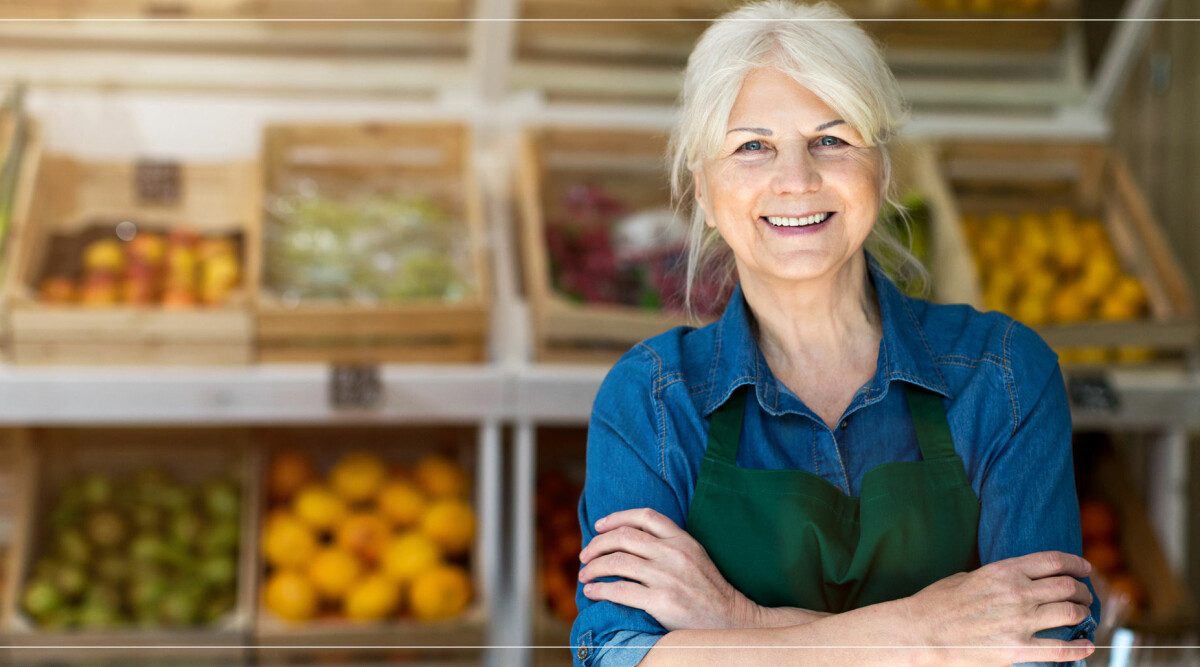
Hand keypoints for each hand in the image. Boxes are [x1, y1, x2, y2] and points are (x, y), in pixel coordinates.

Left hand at [578, 508, 760, 630]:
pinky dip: (599, 589)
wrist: (730, 620)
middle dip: (597, 544)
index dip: (617, 517)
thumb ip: (668, 545)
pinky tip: (592, 591)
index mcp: (682, 539)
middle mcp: (674, 553)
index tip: (599, 526)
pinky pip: (620, 590)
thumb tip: (628, 541)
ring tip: (584, 575)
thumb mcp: (694, 556)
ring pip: (617, 562)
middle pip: (623, 537)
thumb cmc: (708, 590)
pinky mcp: (661, 601)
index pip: (645, 516)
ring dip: (593, 568)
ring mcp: (667, 577)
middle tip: (585, 556)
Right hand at [904, 551, 1094, 665]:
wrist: (922, 631)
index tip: (1084, 568)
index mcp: (1004, 571)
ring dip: (1082, 613)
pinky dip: (1079, 647)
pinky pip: (1060, 649)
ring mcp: (1020, 621)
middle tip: (1084, 595)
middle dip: (1082, 590)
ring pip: (1070, 613)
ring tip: (1083, 616)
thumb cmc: (938, 602)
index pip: (1053, 561)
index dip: (1076, 563)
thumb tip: (1017, 581)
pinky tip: (1087, 645)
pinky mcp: (1018, 648)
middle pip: (1067, 586)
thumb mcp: (968, 576)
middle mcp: (1018, 593)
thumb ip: (998, 578)